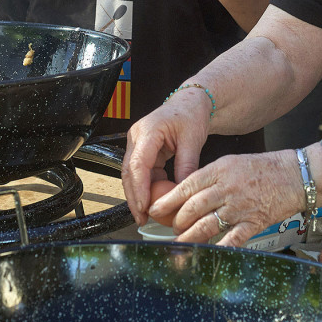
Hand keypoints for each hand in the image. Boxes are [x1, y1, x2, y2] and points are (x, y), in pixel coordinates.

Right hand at [122, 90, 212, 224]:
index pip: (138, 164)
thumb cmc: (191, 115)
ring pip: (131, 174)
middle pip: (128, 172)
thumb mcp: (193, 140)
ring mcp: (137, 143)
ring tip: (145, 215)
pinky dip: (146, 187)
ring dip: (137, 195)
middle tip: (141, 218)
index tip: (144, 207)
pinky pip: (140, 172)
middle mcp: (137, 136)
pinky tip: (153, 201)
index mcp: (148, 130)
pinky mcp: (141, 150)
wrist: (190, 103)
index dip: (139, 188)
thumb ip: (187, 166)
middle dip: (133, 197)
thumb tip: (182, 192)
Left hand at [145, 149, 301, 246]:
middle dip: (177, 221)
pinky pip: (231, 239)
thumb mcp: (231, 162)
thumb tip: (186, 191)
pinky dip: (217, 248)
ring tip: (181, 241)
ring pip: (206, 225)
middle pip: (193, 208)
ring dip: (190, 236)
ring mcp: (239, 207)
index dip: (167, 201)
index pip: (186, 186)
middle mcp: (227, 189)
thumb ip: (210, 176)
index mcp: (219, 170)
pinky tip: (206, 254)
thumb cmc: (264, 168)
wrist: (295, 175)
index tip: (155, 209)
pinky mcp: (252, 223)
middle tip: (171, 227)